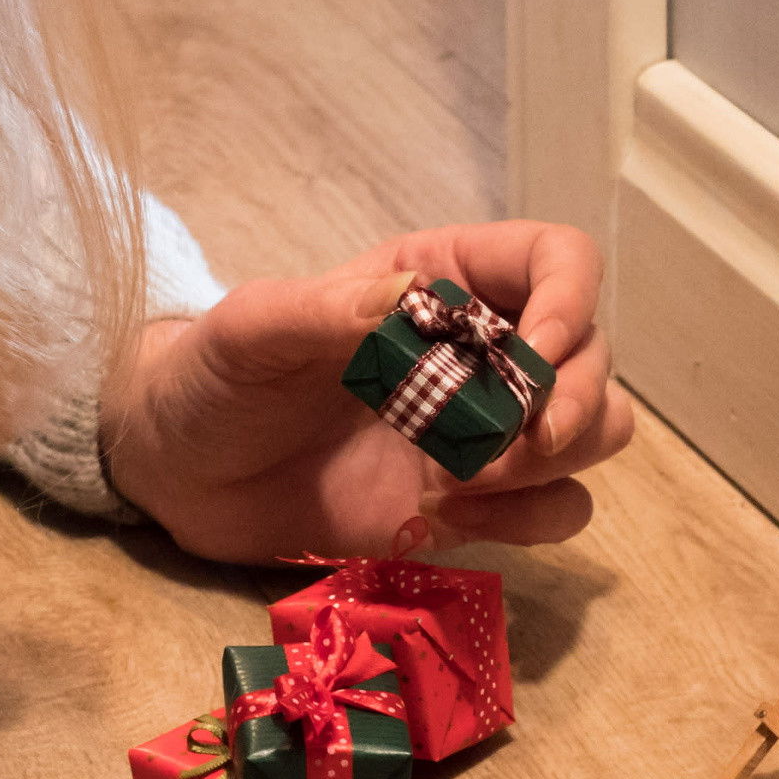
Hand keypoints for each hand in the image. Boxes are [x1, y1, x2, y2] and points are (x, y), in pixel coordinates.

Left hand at [97, 221, 620, 563]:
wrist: (180, 472)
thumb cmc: (213, 376)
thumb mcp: (251, 330)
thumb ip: (322, 311)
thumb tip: (408, 300)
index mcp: (439, 280)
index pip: (558, 260)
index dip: (571, 301)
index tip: (532, 356)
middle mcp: (478, 350)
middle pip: (593, 354)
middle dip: (571, 400)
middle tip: (506, 446)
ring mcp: (481, 430)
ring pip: (598, 430)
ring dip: (555, 461)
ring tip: (465, 484)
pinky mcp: (472, 504)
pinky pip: (558, 509)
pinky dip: (531, 519)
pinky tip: (452, 519)